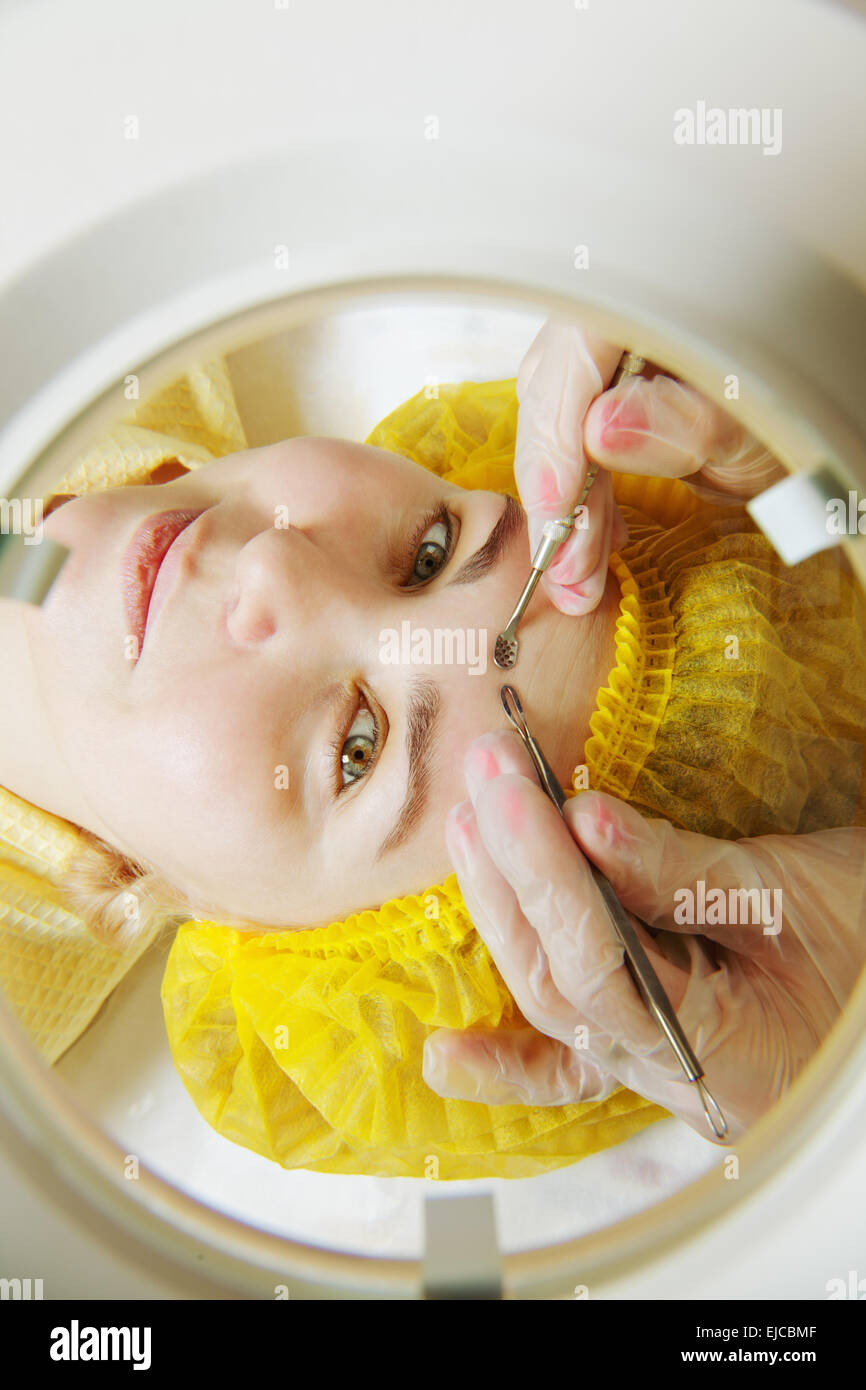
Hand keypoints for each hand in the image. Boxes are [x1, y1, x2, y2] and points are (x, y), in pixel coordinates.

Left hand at [423, 730, 865, 1141]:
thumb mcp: (790, 895)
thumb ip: (683, 873)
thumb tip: (585, 824)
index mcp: (723, 1050)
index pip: (606, 963)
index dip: (552, 877)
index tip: (517, 794)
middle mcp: (674, 1078)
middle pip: (562, 980)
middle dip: (513, 872)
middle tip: (487, 773)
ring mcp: (654, 1072)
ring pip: (554, 1003)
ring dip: (503, 914)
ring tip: (469, 824)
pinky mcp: (645, 1050)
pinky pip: (568, 1067)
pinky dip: (508, 1062)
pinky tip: (445, 1058)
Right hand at [514, 320, 785, 615]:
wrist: (811, 425)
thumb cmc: (796, 408)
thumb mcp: (751, 420)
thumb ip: (682, 420)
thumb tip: (601, 430)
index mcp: (657, 295)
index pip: (575, 357)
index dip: (555, 433)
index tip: (557, 505)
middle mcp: (619, 314)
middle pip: (554, 396)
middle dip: (555, 490)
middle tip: (567, 569)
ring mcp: (606, 356)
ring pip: (557, 428)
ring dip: (562, 511)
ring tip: (577, 580)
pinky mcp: (605, 398)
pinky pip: (573, 447)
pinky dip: (580, 504)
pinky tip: (593, 548)